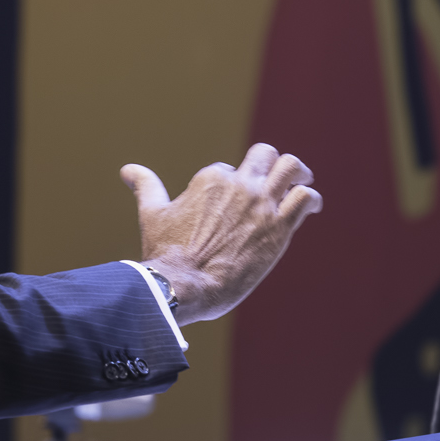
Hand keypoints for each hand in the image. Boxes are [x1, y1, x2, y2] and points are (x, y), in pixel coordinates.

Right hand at [123, 144, 320, 324]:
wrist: (185, 285)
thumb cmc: (166, 253)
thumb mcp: (153, 214)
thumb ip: (146, 187)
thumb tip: (128, 169)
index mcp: (210, 178)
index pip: (228, 169)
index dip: (229, 185)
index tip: (229, 207)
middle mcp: (239, 184)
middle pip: (265, 154)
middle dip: (271, 162)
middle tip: (280, 175)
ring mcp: (261, 204)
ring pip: (292, 168)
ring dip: (299, 173)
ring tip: (303, 182)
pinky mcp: (279, 227)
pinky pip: (305, 199)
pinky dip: (311, 199)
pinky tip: (311, 208)